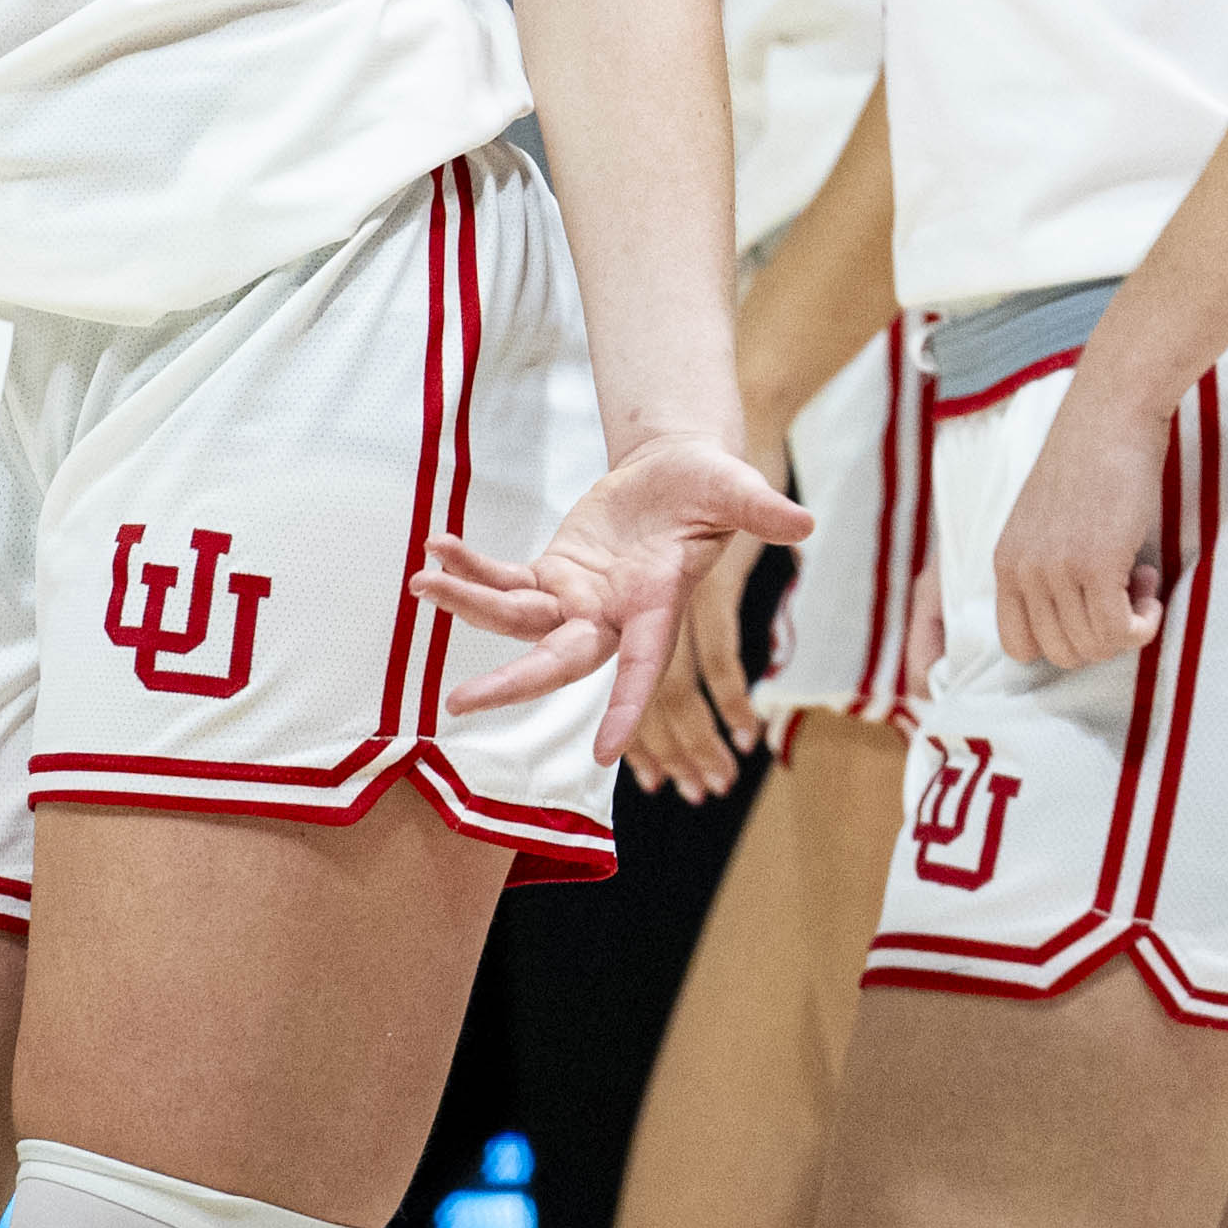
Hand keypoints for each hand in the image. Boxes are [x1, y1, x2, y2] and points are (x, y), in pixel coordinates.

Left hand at [422, 437, 810, 760]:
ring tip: (424, 583)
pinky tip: (437, 550)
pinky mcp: (553, 575)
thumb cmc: (709, 487)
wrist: (675, 475)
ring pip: (518, 619)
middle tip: (459, 705)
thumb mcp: (735, 490)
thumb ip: (761, 511)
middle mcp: (612, 616)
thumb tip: (804, 524)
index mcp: (657, 606)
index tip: (605, 752)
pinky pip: (505, 580)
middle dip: (512, 682)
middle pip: (558, 660)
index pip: (644, 666)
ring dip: (470, 604)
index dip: (628, 707)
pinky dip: (472, 568)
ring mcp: (578, 599)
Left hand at [990, 394, 1167, 672]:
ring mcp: (1057, 570)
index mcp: (1005, 563)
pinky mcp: (1097, 564)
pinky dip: (1144, 624)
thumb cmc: (1090, 462)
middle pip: (1062, 654)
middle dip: (1103, 635)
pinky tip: (1151, 582)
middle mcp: (1023, 572)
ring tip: (1138, 575)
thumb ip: (1047, 571)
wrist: (1111, 414)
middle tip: (1124, 587)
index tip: (1091, 608)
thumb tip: (1080, 626)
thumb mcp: (1046, 523)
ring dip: (1128, 623)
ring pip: (1095, 647)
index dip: (1063, 640)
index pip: (1018, 647)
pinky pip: (1121, 632)